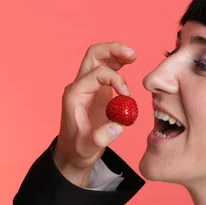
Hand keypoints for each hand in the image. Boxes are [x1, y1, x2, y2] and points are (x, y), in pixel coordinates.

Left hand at [53, 42, 136, 186]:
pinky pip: (106, 69)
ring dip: (115, 53)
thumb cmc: (78, 150)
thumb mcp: (87, 148)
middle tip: (132, 54)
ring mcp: (87, 87)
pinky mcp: (96, 90)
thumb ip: (100, 138)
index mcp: (75, 95)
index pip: (96, 74)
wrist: (72, 154)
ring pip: (99, 58)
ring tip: (132, 55)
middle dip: (112, 50)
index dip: (115, 79)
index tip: (127, 94)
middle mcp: (79, 86)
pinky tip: (129, 62)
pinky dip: (117, 63)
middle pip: (93, 56)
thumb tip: (118, 126)